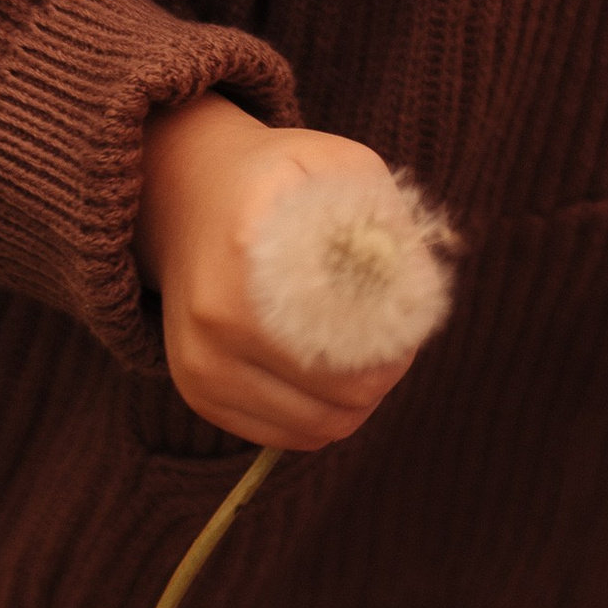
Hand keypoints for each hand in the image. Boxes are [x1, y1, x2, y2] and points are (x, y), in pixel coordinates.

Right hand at [138, 92, 415, 449]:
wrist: (185, 196)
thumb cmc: (282, 181)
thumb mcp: (343, 170)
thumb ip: (388, 225)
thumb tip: (421, 296)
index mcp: (253, 247)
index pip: (353, 327)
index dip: (399, 335)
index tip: (409, 315)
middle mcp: (216, 312)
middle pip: (345, 388)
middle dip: (388, 369)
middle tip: (396, 338)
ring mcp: (199, 360)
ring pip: (321, 425)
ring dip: (359, 398)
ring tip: (364, 353)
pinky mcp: (196, 391)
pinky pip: (286, 436)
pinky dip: (322, 415)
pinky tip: (327, 373)